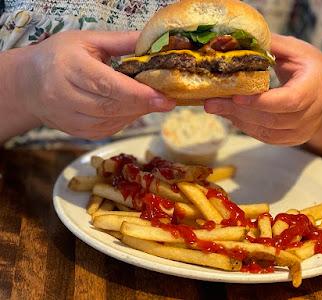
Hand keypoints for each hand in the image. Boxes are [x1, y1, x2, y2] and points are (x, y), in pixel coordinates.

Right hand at [17, 31, 174, 139]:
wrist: (29, 83)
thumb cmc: (61, 56)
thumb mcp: (88, 41)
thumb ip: (122, 42)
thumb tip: (155, 43)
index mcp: (70, 67)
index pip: (108, 85)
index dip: (138, 94)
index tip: (164, 97)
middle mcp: (65, 96)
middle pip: (111, 107)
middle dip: (143, 105)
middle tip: (166, 101)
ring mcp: (68, 118)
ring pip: (110, 122)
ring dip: (136, 114)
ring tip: (151, 103)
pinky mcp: (74, 132)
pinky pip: (105, 131)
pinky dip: (124, 122)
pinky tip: (132, 111)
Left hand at [204, 34, 321, 145]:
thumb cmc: (314, 70)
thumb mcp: (299, 52)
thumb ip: (274, 47)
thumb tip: (243, 41)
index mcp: (314, 90)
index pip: (288, 101)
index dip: (261, 101)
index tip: (236, 95)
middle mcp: (309, 116)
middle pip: (270, 119)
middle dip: (238, 111)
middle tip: (211, 102)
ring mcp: (300, 132)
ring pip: (264, 131)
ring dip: (237, 119)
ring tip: (216, 106)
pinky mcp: (290, 140)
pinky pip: (264, 137)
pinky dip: (245, 126)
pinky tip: (230, 114)